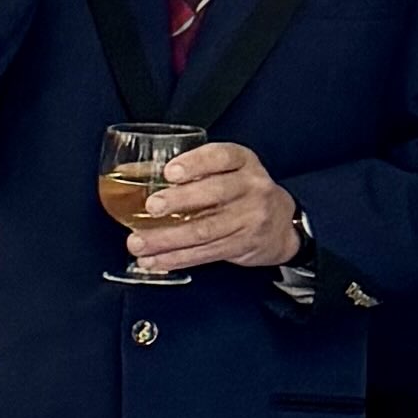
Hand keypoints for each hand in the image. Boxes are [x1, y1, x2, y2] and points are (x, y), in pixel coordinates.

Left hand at [126, 140, 305, 277]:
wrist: (283, 224)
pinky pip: (206, 253)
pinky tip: (154, 260)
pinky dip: (176, 258)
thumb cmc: (242, 191)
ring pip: (205, 230)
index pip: (221, 157)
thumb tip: (134, 174)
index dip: (195, 164)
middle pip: (214, 194)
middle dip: (179, 201)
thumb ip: (195, 170)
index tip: (169, 172)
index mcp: (243, 161)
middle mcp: (251, 187)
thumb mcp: (230, 169)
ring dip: (167, 239)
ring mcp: (250, 218)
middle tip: (151, 207)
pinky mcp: (243, 245)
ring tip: (138, 243)